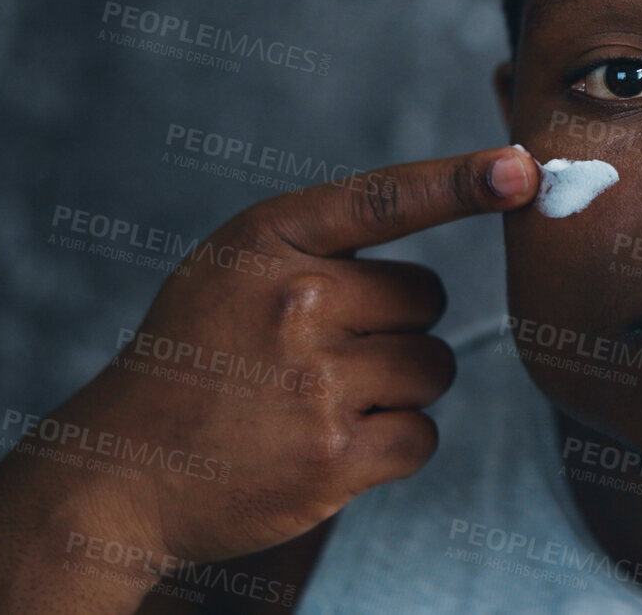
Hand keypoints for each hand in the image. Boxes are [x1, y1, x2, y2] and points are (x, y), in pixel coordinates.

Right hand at [44, 146, 538, 563]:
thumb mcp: (234, 269)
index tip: (522, 169)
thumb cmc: (197, 359)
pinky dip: (392, 446)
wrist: (120, 472)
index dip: (461, 181)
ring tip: (317, 402)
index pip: (384, 199)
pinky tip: (329, 447)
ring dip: (397, 389)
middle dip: (396, 328)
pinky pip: (422, 435)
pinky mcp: (332, 458)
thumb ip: (323, 245)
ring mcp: (315, 382)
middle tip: (321, 356)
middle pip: (427, 300)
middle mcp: (295, 301)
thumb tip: (455, 204)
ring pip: (433, 367)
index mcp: (269, 241)